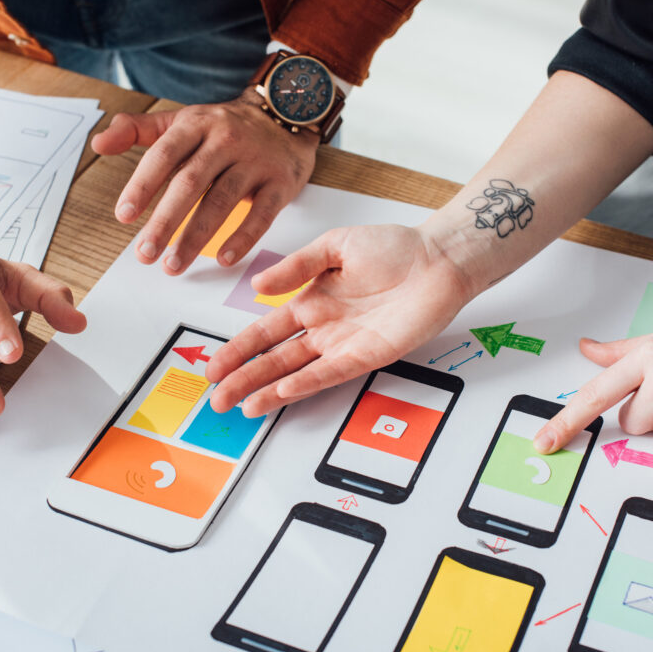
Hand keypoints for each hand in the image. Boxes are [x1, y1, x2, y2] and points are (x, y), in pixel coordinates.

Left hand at [91, 88, 317, 274]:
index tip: (124, 215)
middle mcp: (226, 140)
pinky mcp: (280, 183)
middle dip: (165, 221)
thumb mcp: (181, 121)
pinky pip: (262, 214)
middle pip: (190, 182)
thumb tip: (98, 143)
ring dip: (196, 237)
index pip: (164, 154)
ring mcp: (255, 161)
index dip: (142, 185)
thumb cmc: (224, 127)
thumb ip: (137, 130)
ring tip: (173, 264)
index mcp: (197, 124)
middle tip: (144, 253)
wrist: (284, 116)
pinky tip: (224, 258)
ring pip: (223, 201)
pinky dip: (243, 238)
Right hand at [206, 224, 473, 416]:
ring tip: (241, 406)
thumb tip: (258, 286)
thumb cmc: (393, 247)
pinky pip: (330, 373)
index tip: (215, 366)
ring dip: (269, 390)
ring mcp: (345, 345)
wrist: (438, 258)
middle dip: (244, 379)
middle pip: (275, 360)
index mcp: (311, 302)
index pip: (266, 333)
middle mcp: (324, 329)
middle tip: (216, 399)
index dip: (239, 350)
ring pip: (297, 373)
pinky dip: (305, 384)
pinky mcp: (369, 355)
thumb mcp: (334, 246)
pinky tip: (282, 392)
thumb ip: (296, 266)